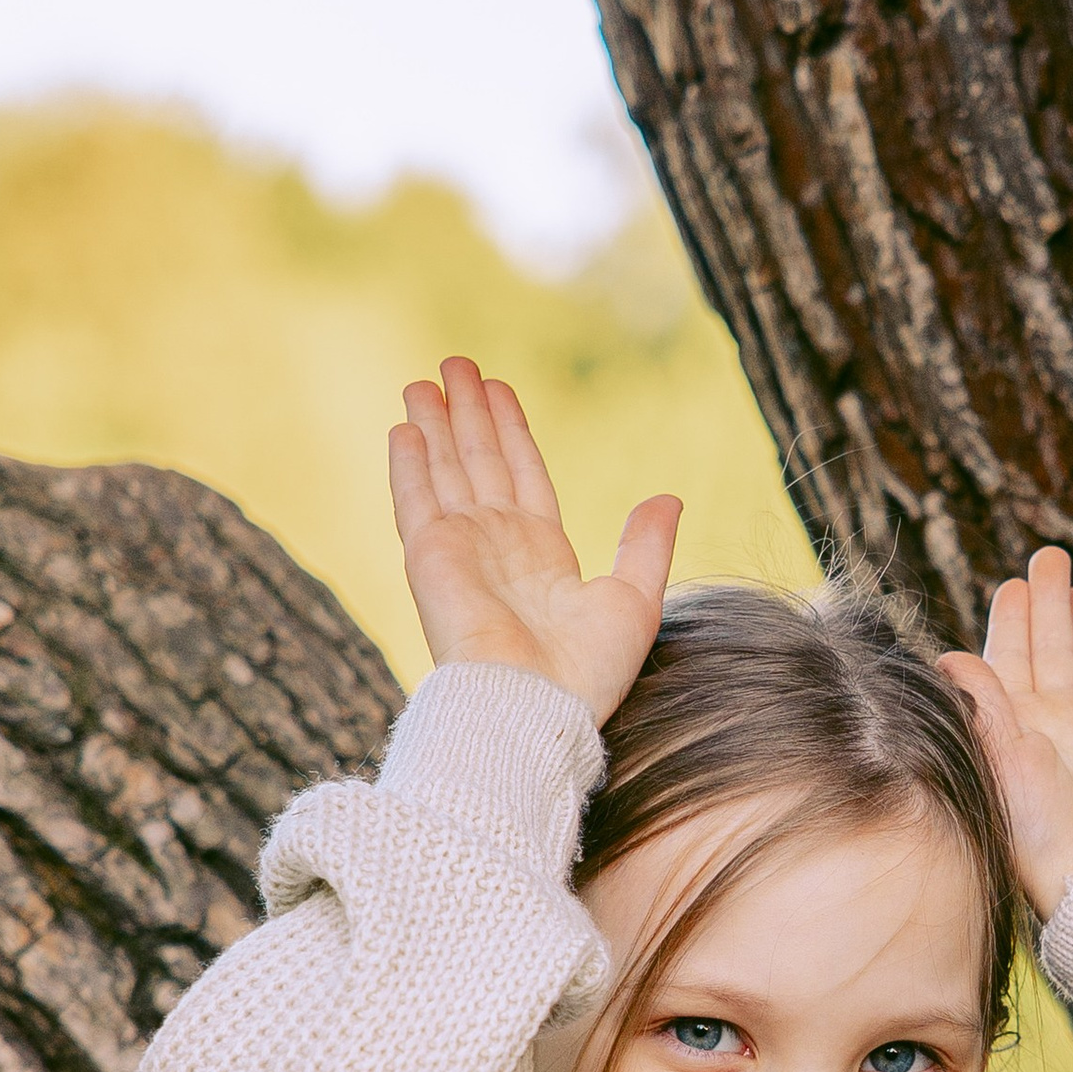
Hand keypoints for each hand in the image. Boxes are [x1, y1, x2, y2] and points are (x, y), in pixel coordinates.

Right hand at [389, 358, 678, 727]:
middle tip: (455, 364)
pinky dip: (410, 463)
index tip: (499, 389)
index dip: (511, 432)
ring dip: (436, 424)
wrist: (535, 707)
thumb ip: (646, 544)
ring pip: (446, 470)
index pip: (523, 477)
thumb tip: (668, 496)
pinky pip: (416, 498)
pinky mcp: (430, 557)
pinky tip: (404, 427)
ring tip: (424, 380)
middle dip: (469, 414)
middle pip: (480, 463)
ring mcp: (461, 550)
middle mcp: (497, 547)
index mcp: (543, 556)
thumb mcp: (636, 599)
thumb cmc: (588, 672)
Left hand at [940, 549, 1072, 920]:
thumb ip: (982, 704)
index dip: (1014, 618)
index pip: (1013, 656)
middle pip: (1055, 647)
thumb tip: (947, 657)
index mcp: (1020, 723)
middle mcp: (1062, 722)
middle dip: (1050, 603)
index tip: (1012, 582)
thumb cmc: (1040, 830)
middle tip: (1048, 557)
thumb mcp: (999, 760)